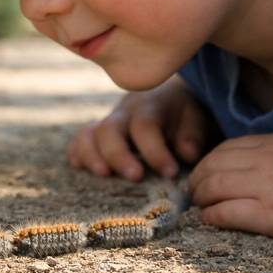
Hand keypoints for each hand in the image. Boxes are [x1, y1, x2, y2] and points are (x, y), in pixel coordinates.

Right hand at [66, 76, 218, 181]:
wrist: (168, 95)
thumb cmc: (183, 114)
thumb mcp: (195, 118)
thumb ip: (192, 135)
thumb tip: (186, 154)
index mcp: (149, 107)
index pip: (145, 126)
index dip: (155, 151)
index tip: (170, 173)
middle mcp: (123, 113)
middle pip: (109, 130)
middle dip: (119, 155)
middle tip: (135, 177)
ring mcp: (107, 123)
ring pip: (88, 134)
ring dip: (92, 156)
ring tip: (104, 175)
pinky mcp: (96, 134)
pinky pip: (79, 140)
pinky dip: (77, 154)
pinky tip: (80, 169)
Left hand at [189, 133, 272, 242]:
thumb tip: (261, 161)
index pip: (226, 148)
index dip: (210, 161)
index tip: (206, 172)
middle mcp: (262, 161)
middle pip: (213, 166)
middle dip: (199, 179)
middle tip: (194, 191)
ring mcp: (264, 187)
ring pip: (213, 188)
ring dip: (201, 198)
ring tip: (199, 206)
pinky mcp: (270, 215)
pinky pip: (227, 213)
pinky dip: (212, 216)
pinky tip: (209, 219)